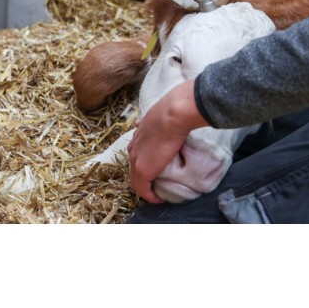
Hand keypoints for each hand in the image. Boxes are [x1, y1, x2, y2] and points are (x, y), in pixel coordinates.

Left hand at [127, 78, 207, 202]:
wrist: (174, 113)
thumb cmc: (173, 109)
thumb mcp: (163, 111)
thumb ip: (162, 115)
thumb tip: (169, 108)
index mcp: (138, 134)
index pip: (137, 152)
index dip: (146, 161)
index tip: (157, 166)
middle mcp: (134, 147)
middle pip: (134, 168)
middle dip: (144, 177)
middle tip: (158, 183)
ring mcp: (136, 159)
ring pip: (136, 180)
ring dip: (147, 188)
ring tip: (159, 192)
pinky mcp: (143, 171)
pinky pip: (143, 190)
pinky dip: (150, 196)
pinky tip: (160, 199)